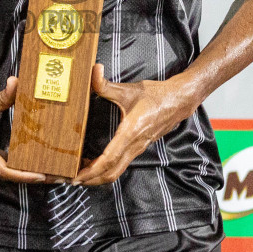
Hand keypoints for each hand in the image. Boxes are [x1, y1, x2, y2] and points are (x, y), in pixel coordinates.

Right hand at [0, 78, 49, 183]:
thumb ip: (2, 97)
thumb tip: (16, 82)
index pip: (4, 170)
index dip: (23, 175)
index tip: (41, 176)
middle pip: (9, 175)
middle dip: (31, 177)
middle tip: (55, 175)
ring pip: (6, 174)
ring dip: (26, 174)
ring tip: (49, 171)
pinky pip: (4, 168)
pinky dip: (18, 168)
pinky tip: (34, 163)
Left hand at [75, 65, 196, 186]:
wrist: (179, 101)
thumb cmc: (155, 96)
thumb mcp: (128, 89)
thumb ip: (106, 84)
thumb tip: (93, 71)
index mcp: (130, 132)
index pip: (108, 159)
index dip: (91, 170)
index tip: (77, 177)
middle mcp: (135, 145)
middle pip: (112, 173)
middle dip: (92, 180)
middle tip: (73, 180)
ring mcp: (138, 148)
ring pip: (117, 170)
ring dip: (99, 176)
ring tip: (82, 174)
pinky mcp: (140, 147)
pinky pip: (122, 164)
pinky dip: (108, 169)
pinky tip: (97, 162)